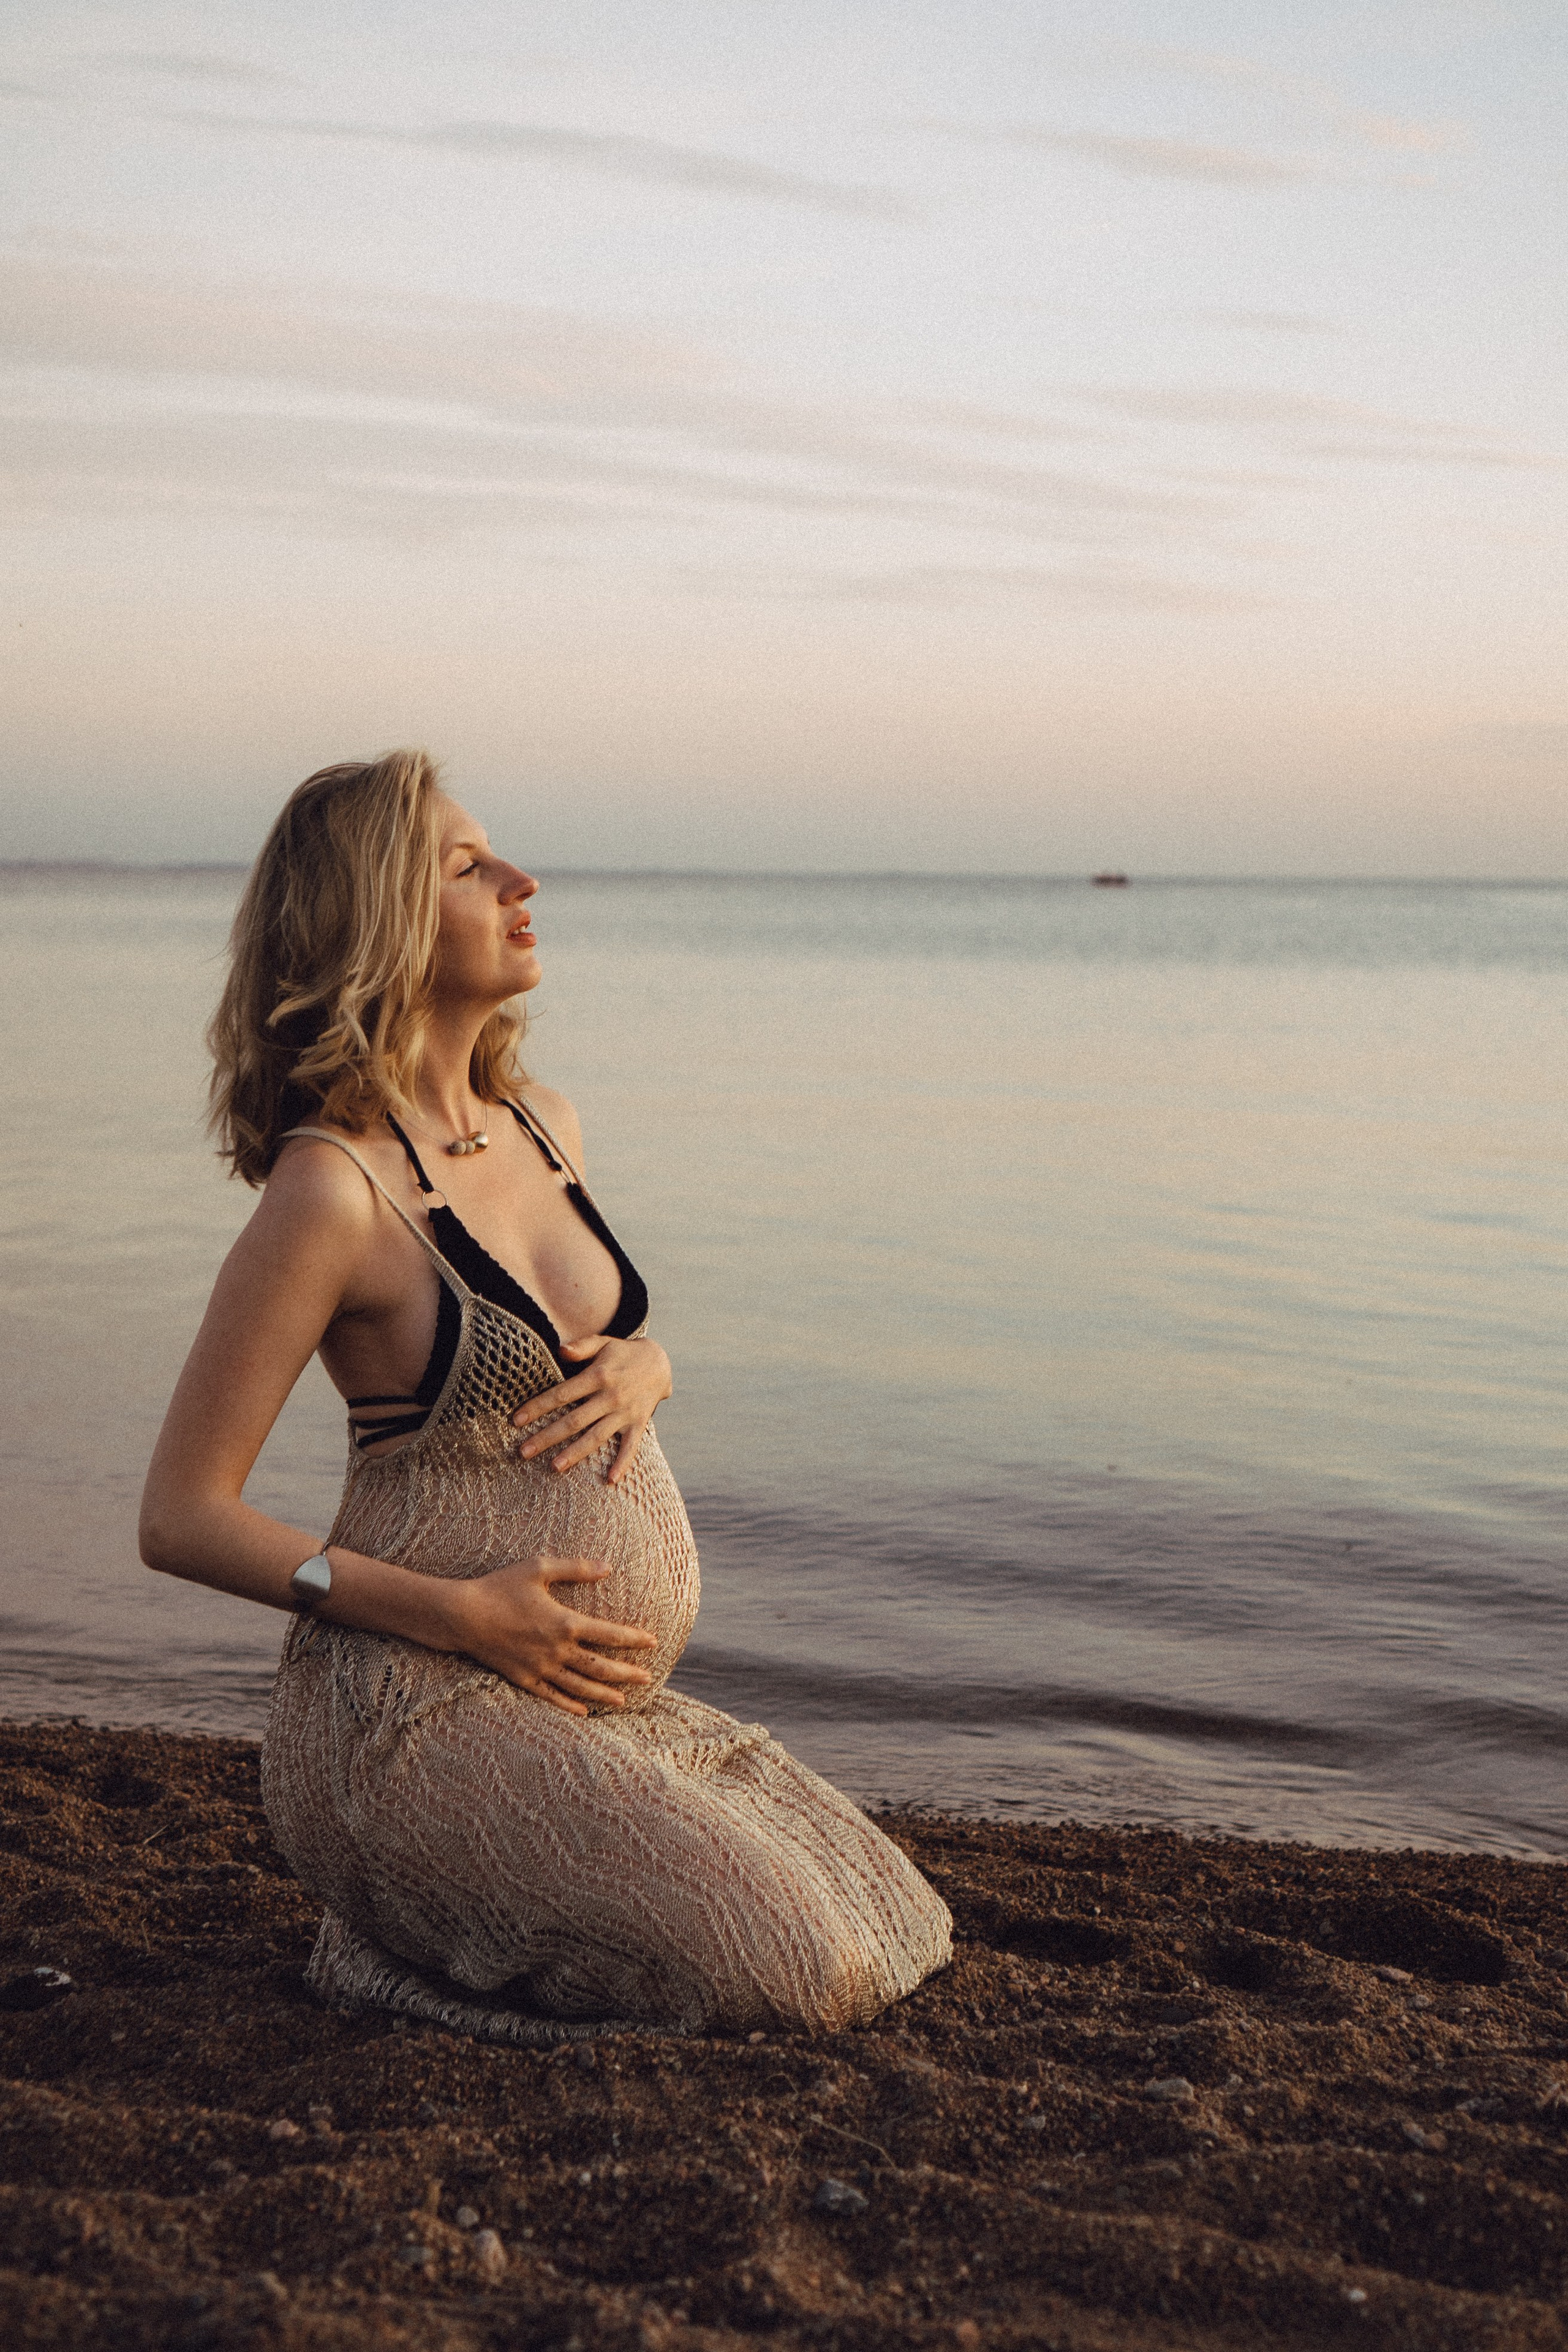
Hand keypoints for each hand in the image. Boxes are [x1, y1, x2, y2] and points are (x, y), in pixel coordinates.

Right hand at [451, 1556, 657, 1716]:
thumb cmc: (500, 1587)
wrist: (463, 1616)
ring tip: (624, 1700)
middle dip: (627, 1672)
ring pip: (580, 1686)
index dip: (633, 1639)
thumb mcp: (539, 1568)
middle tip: (648, 1678)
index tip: (653, 1642)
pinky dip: (570, 1705)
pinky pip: (552, 1697)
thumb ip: (575, 1568)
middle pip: (600, 1666)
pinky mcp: (523, 1679)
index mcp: (565, 1622)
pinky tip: (584, 1711)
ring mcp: (540, 1668)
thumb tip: (608, 1566)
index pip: (609, 1634)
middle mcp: (557, 1650)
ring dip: (604, 1693)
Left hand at [512, 1335, 671, 1483]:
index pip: (562, 1394)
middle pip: (574, 1420)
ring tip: (554, 1467)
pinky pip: (631, 1447)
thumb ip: (581, 1346)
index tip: (517, 1420)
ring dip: (576, 1453)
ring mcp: (625, 1412)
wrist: (660, 1362)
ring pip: (596, 1436)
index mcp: (598, 1376)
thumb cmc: (622, 1353)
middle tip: (523, 1451)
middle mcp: (611, 1396)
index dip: (538, 1407)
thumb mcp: (603, 1343)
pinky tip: (610, 1480)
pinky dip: (622, 1463)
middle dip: (547, 1436)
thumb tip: (560, 1349)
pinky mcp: (638, 1424)